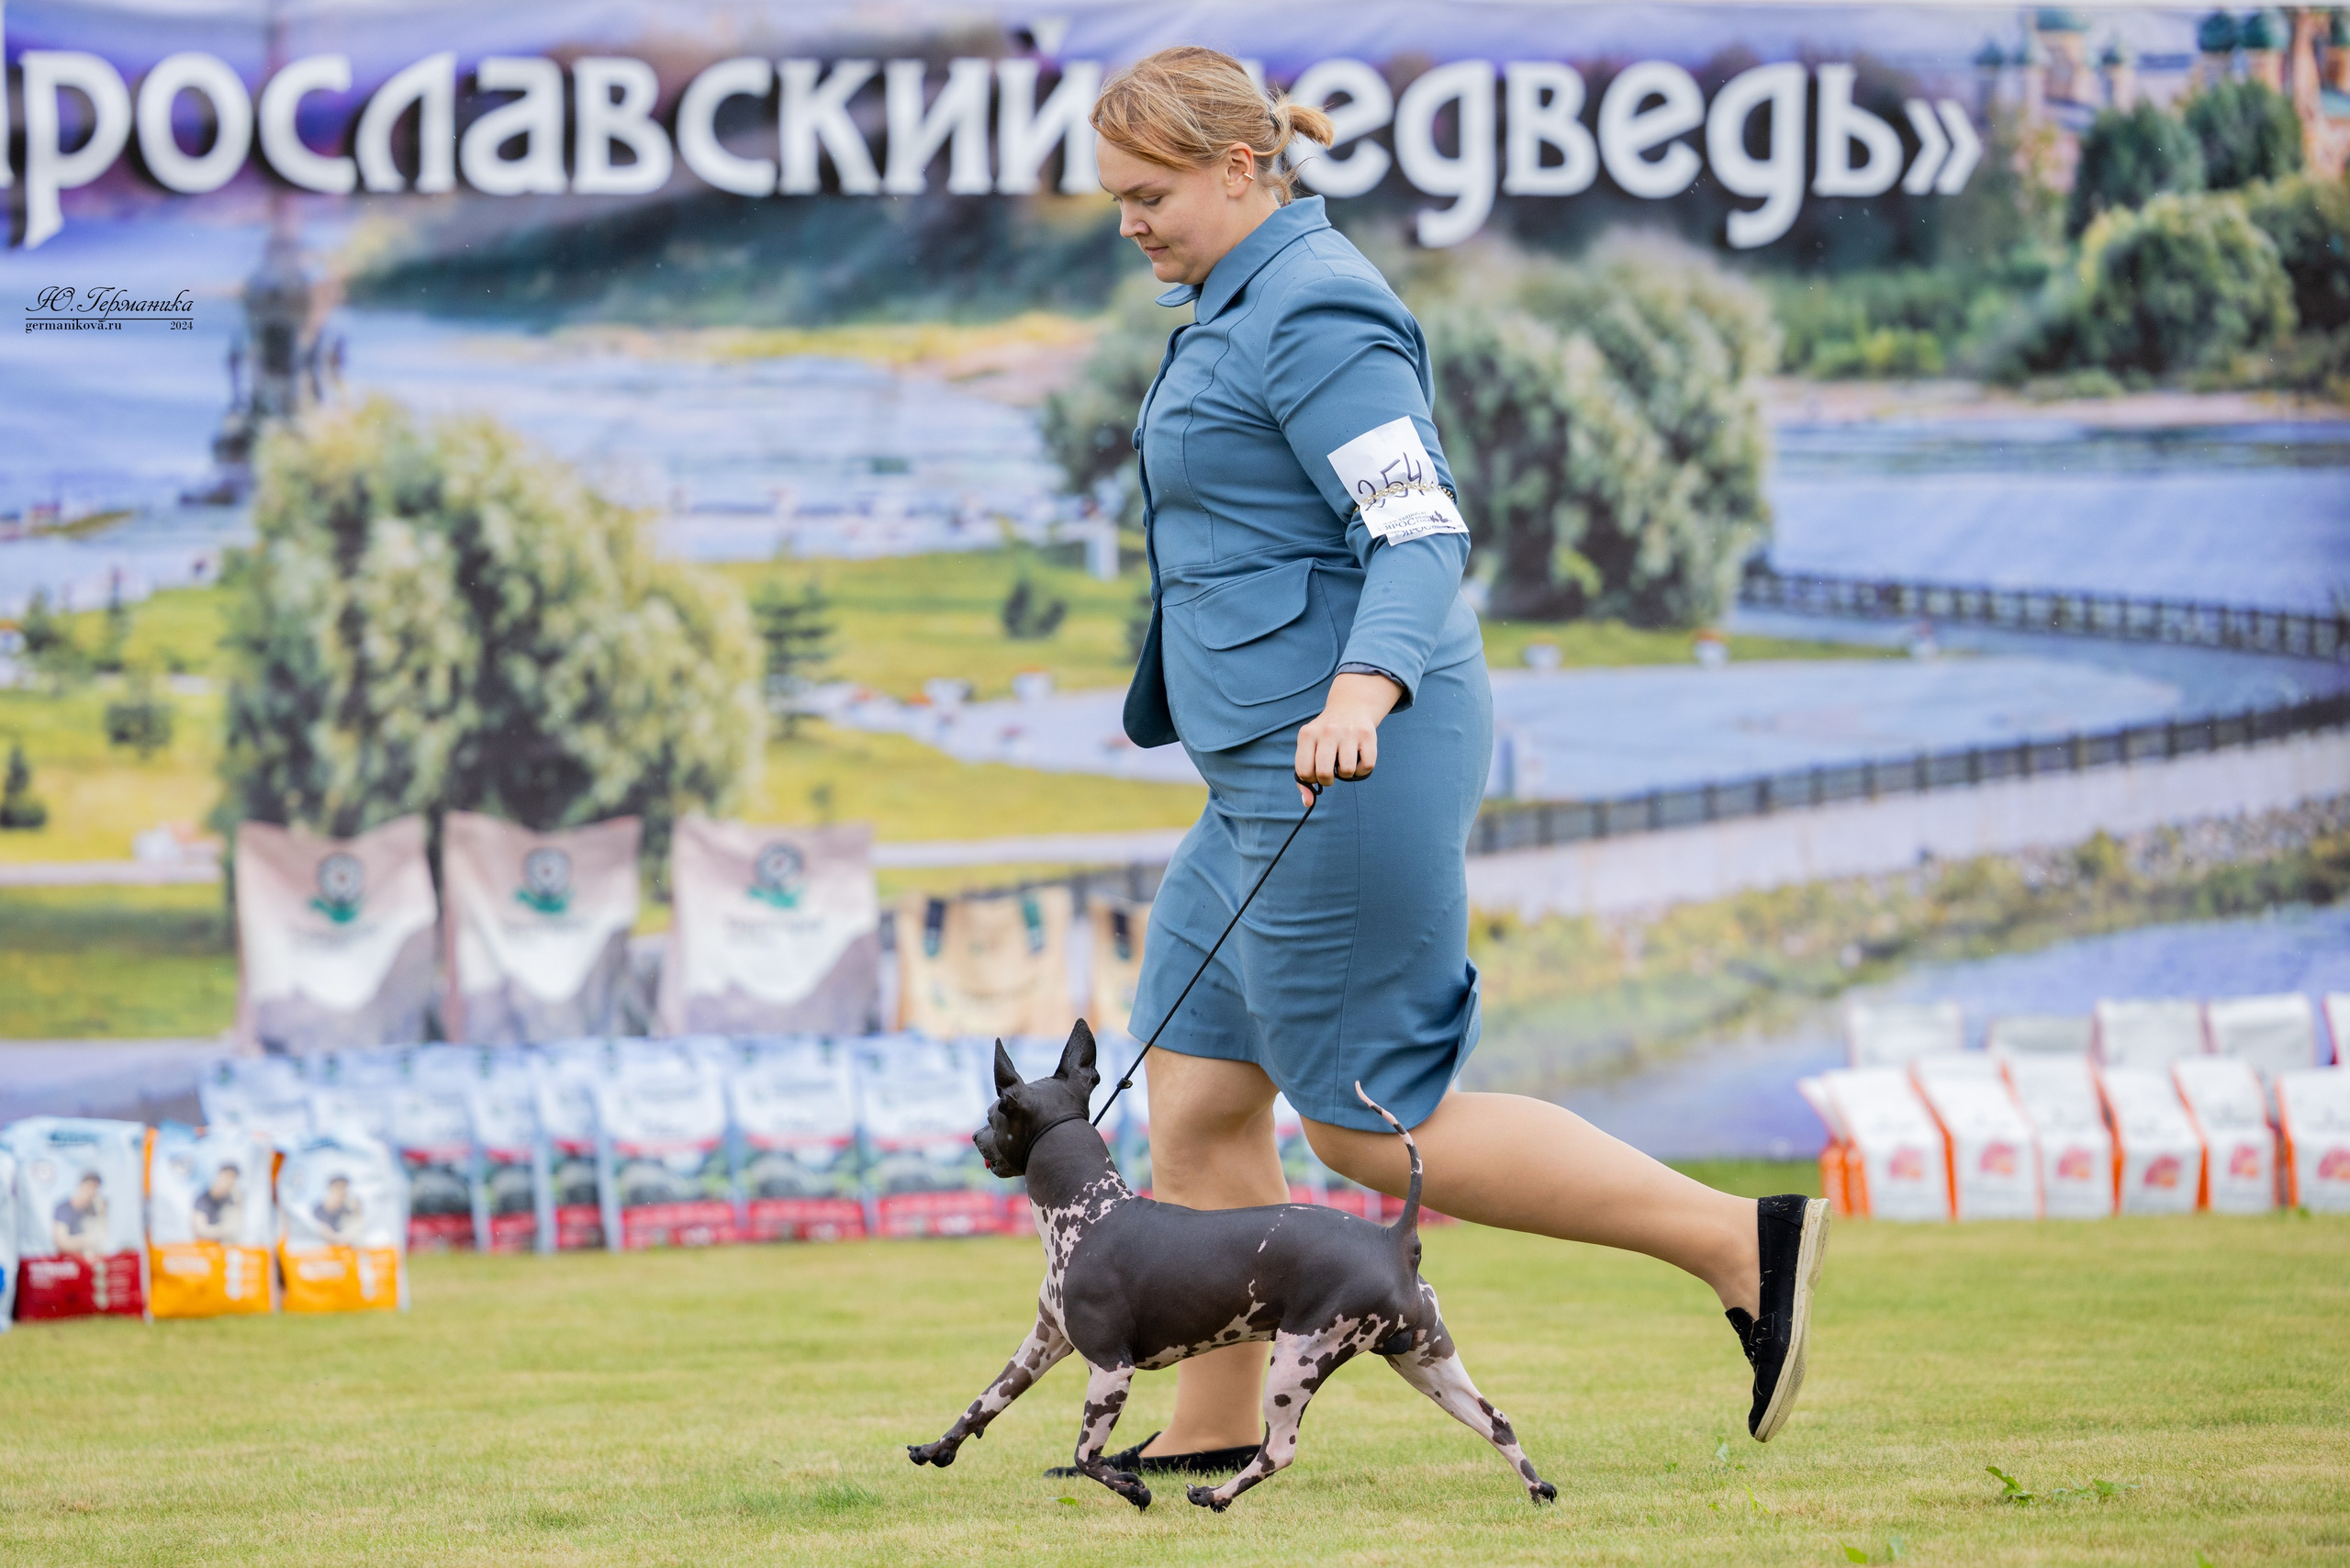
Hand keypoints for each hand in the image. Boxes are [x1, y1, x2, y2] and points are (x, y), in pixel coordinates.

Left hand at [1294, 672, 1401, 806]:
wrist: (1350, 707)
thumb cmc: (1325, 737)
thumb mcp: (1309, 748)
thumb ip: (1303, 778)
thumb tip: (1307, 802)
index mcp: (1307, 734)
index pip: (1304, 772)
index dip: (1311, 779)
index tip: (1316, 772)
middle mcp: (1327, 731)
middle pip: (1324, 773)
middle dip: (1327, 780)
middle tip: (1330, 772)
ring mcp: (1348, 732)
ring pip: (1346, 771)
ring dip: (1346, 774)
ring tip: (1344, 763)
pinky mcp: (1367, 735)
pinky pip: (1366, 767)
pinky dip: (1362, 771)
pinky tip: (1357, 761)